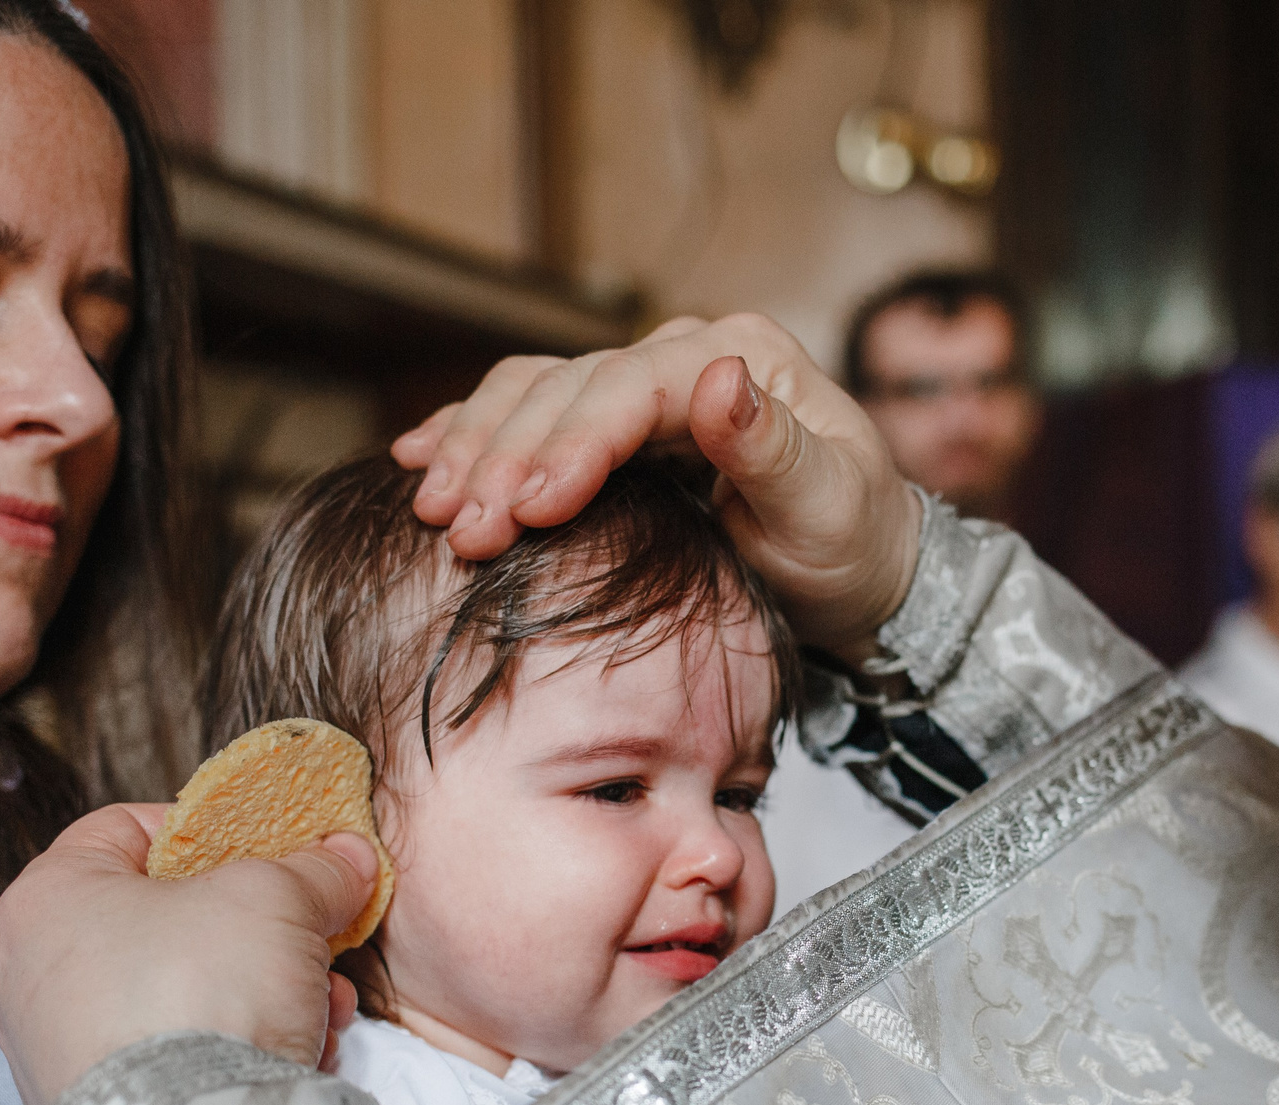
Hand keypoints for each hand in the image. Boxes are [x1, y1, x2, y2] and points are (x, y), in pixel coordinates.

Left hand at [0, 804, 373, 1104]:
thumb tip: (345, 859)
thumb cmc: (197, 998)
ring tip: (318, 1006)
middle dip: (254, 930)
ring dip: (261, 993)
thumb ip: (311, 870)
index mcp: (47, 898)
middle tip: (307, 934)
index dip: (207, 830)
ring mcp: (59, 1054)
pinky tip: (291, 1060)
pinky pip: (176, 1062)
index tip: (266, 848)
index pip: (125, 829)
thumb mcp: (274, 898)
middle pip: (163, 922)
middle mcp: (34, 976)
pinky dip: (234, 1053)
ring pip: (178, 996)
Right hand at [392, 314, 922, 658]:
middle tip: (464, 529)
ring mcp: (643, 386)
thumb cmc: (851, 545)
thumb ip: (772, 448)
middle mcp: (684, 356)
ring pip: (535, 393)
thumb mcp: (828, 506)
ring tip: (434, 506)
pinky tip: (419, 459)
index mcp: (742, 357)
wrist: (859, 574)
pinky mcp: (614, 426)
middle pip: (571, 389)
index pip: (634, 386)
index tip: (532, 508)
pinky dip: (471, 433)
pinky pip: (528, 412)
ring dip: (476, 447)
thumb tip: (718, 377)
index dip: (575, 441)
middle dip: (508, 458)